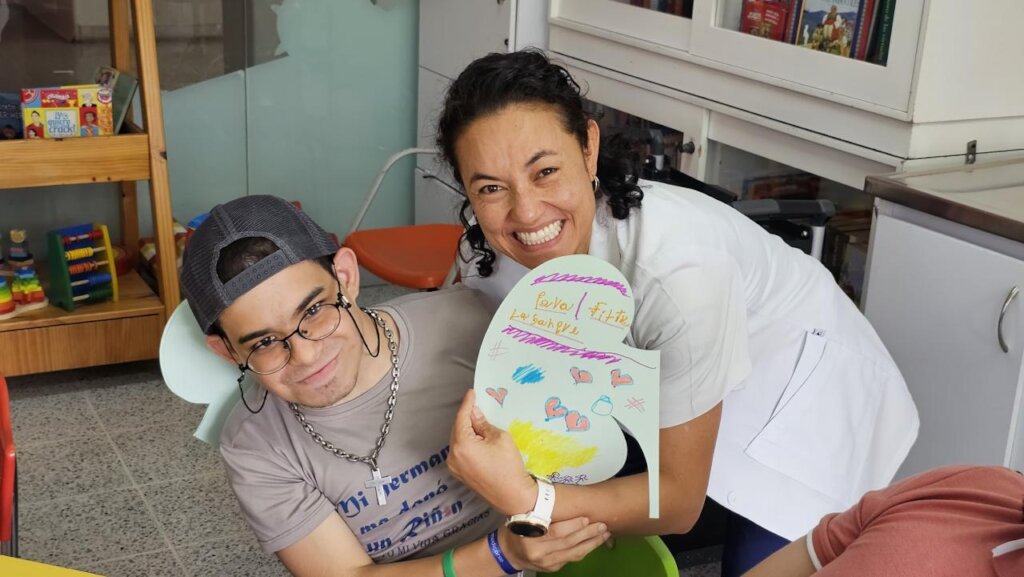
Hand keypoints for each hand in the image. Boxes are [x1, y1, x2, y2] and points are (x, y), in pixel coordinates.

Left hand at [448, 390, 535, 514]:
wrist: (513, 496)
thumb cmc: (509, 465)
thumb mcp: (500, 438)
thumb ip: (483, 424)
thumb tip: (475, 414)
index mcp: (462, 445)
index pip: (462, 418)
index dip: (467, 404)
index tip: (471, 392)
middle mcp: (453, 456)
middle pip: (457, 429)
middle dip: (466, 417)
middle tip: (476, 405)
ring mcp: (454, 467)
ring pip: (457, 441)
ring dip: (466, 430)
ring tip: (477, 420)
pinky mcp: (459, 474)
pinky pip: (460, 452)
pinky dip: (466, 442)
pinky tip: (475, 437)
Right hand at [499, 518, 610, 572]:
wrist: (508, 553)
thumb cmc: (517, 529)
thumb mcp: (524, 518)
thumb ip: (542, 513)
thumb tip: (565, 498)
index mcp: (530, 537)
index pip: (556, 533)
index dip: (573, 525)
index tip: (586, 517)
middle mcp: (539, 553)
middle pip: (568, 543)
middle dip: (588, 534)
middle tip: (602, 525)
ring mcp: (547, 563)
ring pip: (574, 554)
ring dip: (591, 543)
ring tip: (604, 534)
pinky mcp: (553, 568)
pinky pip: (572, 559)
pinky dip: (584, 549)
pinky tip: (594, 542)